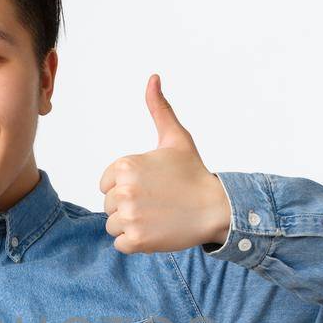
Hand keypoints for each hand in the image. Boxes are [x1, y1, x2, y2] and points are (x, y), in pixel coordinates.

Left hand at [98, 73, 230, 253]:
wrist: (217, 208)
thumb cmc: (194, 173)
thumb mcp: (175, 138)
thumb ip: (159, 109)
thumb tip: (153, 77)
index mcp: (125, 165)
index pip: (106, 184)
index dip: (127, 187)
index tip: (151, 187)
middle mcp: (123, 190)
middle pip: (109, 206)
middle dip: (130, 207)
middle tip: (158, 203)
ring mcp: (129, 216)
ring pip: (113, 225)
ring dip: (132, 225)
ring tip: (157, 217)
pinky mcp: (136, 239)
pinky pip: (121, 244)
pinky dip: (136, 242)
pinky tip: (156, 231)